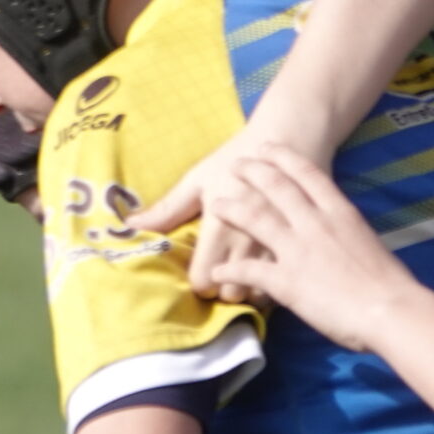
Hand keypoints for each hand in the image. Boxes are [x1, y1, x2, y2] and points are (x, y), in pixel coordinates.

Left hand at [126, 126, 302, 302]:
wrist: (290, 139)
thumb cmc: (236, 159)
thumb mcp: (198, 180)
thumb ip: (167, 210)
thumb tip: (130, 226)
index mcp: (221, 226)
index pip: (204, 280)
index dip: (198, 282)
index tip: (198, 272)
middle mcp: (250, 242)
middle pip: (231, 294)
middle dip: (223, 289)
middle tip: (221, 274)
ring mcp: (280, 245)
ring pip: (261, 294)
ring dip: (250, 288)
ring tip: (244, 273)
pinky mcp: (303, 243)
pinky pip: (287, 279)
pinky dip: (275, 280)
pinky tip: (268, 269)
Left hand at [197, 146, 425, 352]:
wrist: (393, 311)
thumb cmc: (390, 284)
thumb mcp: (368, 243)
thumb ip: (346, 233)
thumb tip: (338, 235)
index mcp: (342, 214)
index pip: (310, 175)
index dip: (285, 159)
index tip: (268, 147)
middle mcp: (316, 224)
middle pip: (277, 188)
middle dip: (253, 172)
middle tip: (236, 164)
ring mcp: (299, 250)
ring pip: (256, 220)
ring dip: (233, 211)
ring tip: (216, 206)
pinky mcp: (286, 280)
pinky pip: (249, 271)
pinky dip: (229, 270)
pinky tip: (217, 272)